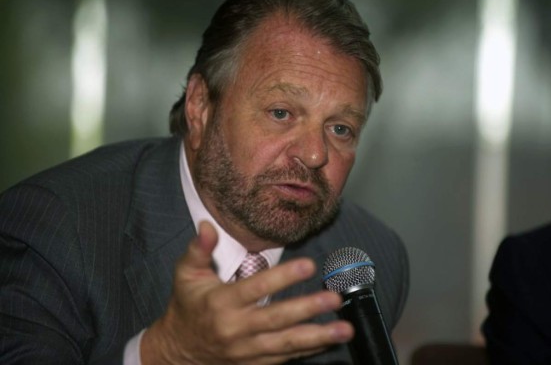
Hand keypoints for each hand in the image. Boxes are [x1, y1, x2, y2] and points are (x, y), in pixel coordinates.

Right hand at [141, 221, 352, 363]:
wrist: (179, 349)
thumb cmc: (187, 305)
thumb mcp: (186, 274)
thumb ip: (198, 249)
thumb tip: (207, 225)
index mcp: (221, 302)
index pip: (256, 288)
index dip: (283, 277)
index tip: (308, 265)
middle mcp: (236, 328)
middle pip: (277, 319)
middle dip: (308, 308)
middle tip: (334, 298)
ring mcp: (247, 349)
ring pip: (286, 344)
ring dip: (317, 336)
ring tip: (344, 329)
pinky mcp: (255, 362)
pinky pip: (285, 357)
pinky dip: (309, 350)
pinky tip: (329, 341)